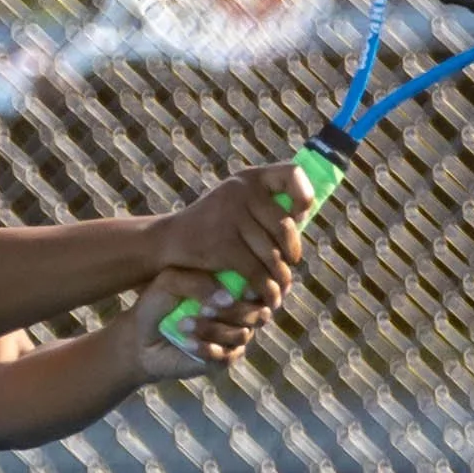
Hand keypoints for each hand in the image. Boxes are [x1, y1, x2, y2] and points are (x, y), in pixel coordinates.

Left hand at [131, 269, 274, 380]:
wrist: (140, 338)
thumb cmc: (157, 304)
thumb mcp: (170, 282)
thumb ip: (198, 281)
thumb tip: (228, 297)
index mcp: (234, 287)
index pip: (261, 286)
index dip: (256, 288)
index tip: (238, 288)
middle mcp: (240, 313)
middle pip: (259, 313)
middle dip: (234, 311)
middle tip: (204, 308)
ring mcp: (233, 338)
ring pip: (242, 335)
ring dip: (214, 329)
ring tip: (183, 324)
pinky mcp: (223, 360)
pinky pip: (226, 356)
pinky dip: (207, 348)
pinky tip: (186, 342)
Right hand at [150, 160, 309, 301]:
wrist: (169, 242)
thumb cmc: (211, 227)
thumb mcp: (236, 204)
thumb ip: (265, 205)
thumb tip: (304, 216)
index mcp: (250, 178)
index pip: (292, 175)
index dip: (304, 196)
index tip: (299, 217)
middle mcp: (242, 190)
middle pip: (285, 226)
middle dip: (291, 252)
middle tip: (288, 267)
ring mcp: (232, 215)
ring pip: (272, 254)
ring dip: (279, 277)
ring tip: (280, 289)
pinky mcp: (224, 244)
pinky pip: (256, 271)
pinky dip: (264, 289)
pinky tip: (267, 298)